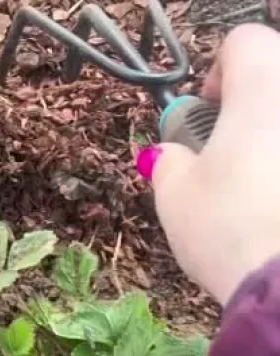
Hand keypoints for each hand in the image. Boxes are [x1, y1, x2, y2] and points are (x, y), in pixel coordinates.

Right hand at [144, 24, 279, 305]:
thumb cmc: (229, 230)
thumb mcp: (175, 196)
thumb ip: (168, 161)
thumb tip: (170, 154)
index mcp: (264, 81)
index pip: (242, 43)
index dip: (218, 74)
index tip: (206, 114)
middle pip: (276, 83)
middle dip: (254, 111)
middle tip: (230, 155)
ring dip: (273, 148)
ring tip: (257, 192)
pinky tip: (276, 214)